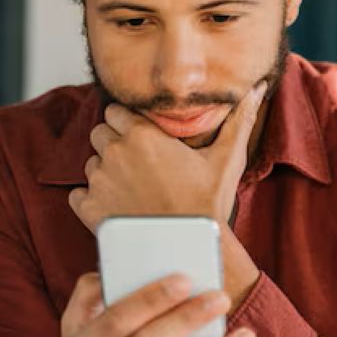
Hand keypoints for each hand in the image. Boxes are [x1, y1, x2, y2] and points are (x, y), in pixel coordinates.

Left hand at [68, 81, 267, 232]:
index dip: (128, 124)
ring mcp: (100, 182)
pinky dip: (91, 200)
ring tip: (133, 189)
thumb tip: (259, 87)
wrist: (190, 249)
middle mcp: (115, 153)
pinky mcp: (90, 210)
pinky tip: (117, 208)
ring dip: (105, 172)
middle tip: (139, 165)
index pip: (115, 111)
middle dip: (114, 144)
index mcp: (142, 134)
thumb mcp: (228, 158)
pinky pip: (78, 195)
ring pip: (91, 164)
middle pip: (99, 133)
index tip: (145, 140)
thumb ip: (240, 118)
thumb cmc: (209, 204)